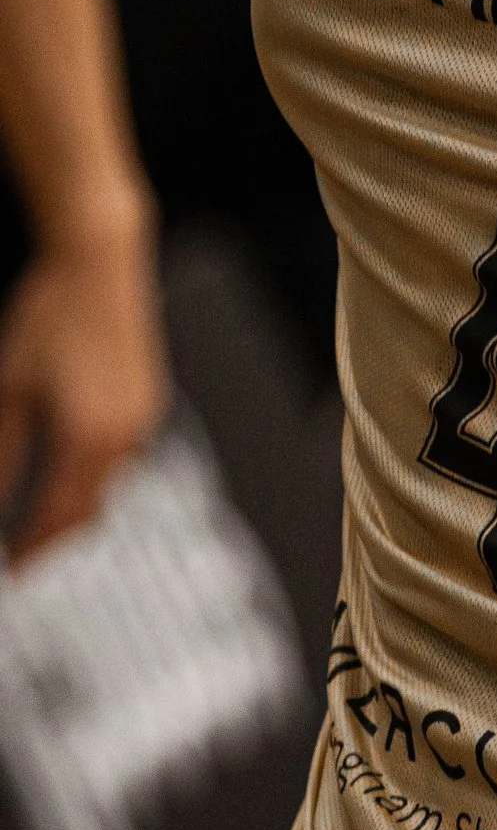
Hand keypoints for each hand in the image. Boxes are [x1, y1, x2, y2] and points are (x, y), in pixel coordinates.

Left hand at [0, 210, 166, 562]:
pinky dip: (91, 471)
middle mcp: (126, 436)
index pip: (58, 517)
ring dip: (74, 502)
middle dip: (56, 536)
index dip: (32, 549)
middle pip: (89, 509)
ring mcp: (144, 418)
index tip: (13, 570)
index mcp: (89, 439)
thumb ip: (2, 454)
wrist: (99, 260)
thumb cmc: (51, 315)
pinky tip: (64, 459)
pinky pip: (121, 455)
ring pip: (107, 483)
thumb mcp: (9, 390)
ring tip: (37, 507)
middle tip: (22, 546)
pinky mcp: (149, 399)